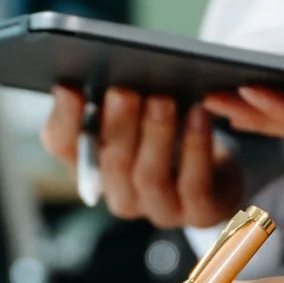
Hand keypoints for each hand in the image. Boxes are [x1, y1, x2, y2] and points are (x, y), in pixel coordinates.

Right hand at [41, 85, 244, 227]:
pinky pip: (194, 184)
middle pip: (111, 162)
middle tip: (123, 91)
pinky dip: (196, 147)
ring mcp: (159, 208)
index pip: (62, 145)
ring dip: (156, 134)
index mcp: (92, 163)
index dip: (64, 119)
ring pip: (149, 176)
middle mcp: (119, 193)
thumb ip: (114, 95)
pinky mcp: (200, 212)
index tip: (70, 88)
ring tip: (162, 100)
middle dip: (117, 125)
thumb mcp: (138, 110)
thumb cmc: (168, 130)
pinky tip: (199, 114)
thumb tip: (99, 70)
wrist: (220, 168)